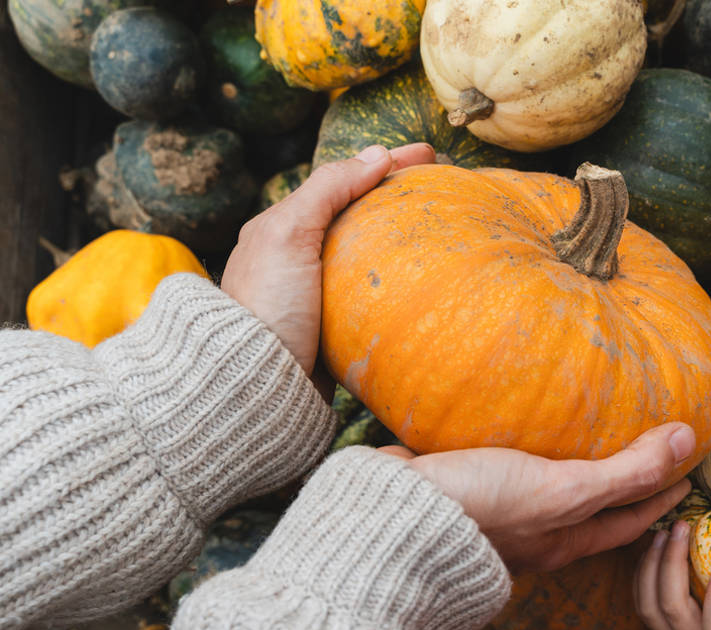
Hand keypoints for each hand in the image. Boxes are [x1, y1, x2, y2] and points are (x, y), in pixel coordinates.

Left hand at [221, 143, 435, 381]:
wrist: (257, 383)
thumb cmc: (268, 305)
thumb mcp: (288, 234)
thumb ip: (328, 189)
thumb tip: (376, 154)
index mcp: (283, 228)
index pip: (344, 182)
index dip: (387, 163)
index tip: (430, 154)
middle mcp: (299, 257)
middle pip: (359, 215)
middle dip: (398, 196)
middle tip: (442, 184)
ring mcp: (319, 294)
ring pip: (369, 253)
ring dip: (403, 238)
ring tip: (441, 227)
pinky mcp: (335, 328)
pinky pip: (375, 294)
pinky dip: (400, 280)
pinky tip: (424, 280)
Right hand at [381, 423, 695, 574]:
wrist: (393, 515)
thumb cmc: (482, 507)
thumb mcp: (564, 491)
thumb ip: (624, 471)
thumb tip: (688, 440)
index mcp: (563, 540)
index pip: (627, 521)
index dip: (661, 498)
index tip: (687, 476)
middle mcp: (534, 534)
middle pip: (590, 511)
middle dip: (620, 488)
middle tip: (647, 456)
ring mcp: (497, 514)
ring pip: (548, 492)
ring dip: (571, 468)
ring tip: (586, 437)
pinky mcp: (464, 487)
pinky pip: (506, 468)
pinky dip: (524, 451)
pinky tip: (518, 426)